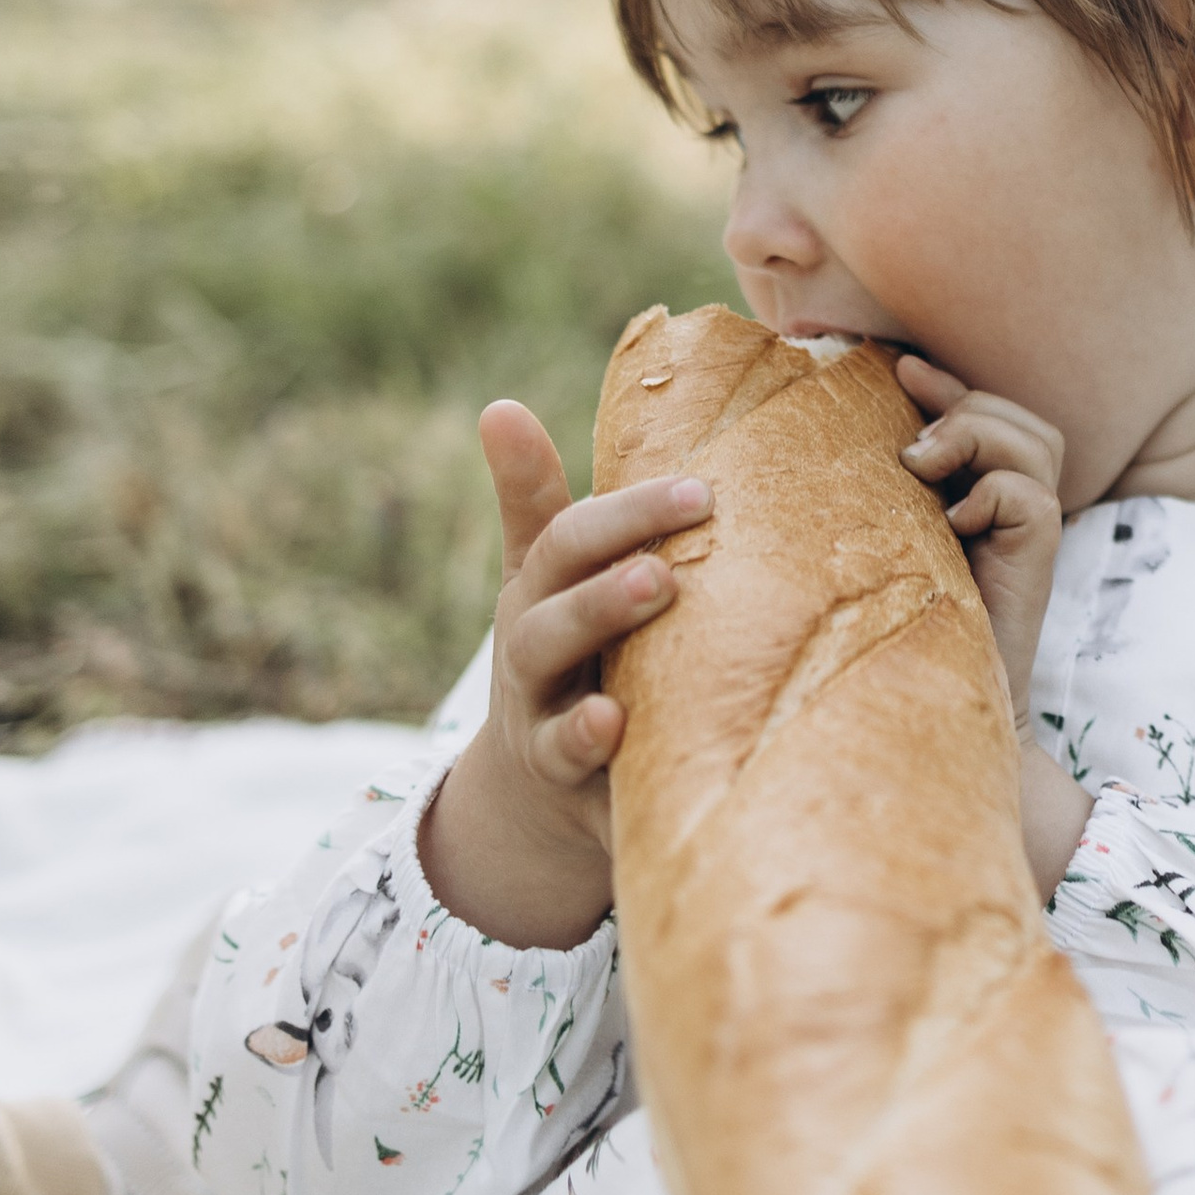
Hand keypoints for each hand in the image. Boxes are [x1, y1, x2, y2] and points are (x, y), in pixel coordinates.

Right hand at [421, 400, 710, 954]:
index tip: (697, 488)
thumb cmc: (568, 650)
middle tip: (667, 570)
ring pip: (559, 702)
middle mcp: (533, 656)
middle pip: (556, 619)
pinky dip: (594, 758)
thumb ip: (531, 499)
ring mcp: (544, 725)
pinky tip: (618, 737)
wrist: (542, 787)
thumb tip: (497, 405)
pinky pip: (578, 777)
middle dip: (607, 593)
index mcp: (541, 592)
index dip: (627, 515)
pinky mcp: (571, 790)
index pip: (570, 544)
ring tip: (639, 640)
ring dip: (593, 678)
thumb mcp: (549, 577)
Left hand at [894, 358, 1065, 724]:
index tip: (897, 365)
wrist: (927, 692)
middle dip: (964, 404)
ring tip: (923, 469)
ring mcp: (1033, 530)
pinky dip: (989, 493)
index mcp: (983, 491)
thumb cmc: (896, 614)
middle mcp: (1017, 504)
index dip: (949, 383)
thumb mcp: (889, 527)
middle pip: (1019, 415)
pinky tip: (952, 523)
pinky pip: (1029, 493)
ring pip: (1033, 440)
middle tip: (911, 443)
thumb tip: (862, 415)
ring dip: (975, 436)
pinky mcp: (1038, 557)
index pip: (986, 409)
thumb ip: (893, 477)